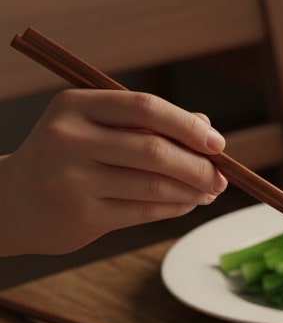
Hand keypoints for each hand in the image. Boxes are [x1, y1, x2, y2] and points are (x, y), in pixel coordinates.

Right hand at [0, 89, 226, 255]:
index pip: (145, 107)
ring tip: (208, 191)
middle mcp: (70, 139)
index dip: (188, 126)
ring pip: (154, 185)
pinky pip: (146, 211)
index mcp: (75, 106)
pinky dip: (176, 207)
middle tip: (221, 177)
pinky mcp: (82, 215)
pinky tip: (187, 204)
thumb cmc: (66, 158)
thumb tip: (205, 126)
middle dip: (198, 166)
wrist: (9, 202)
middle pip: (154, 150)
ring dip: (192, 190)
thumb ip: (147, 123)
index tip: (217, 143)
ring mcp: (73, 179)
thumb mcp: (95, 128)